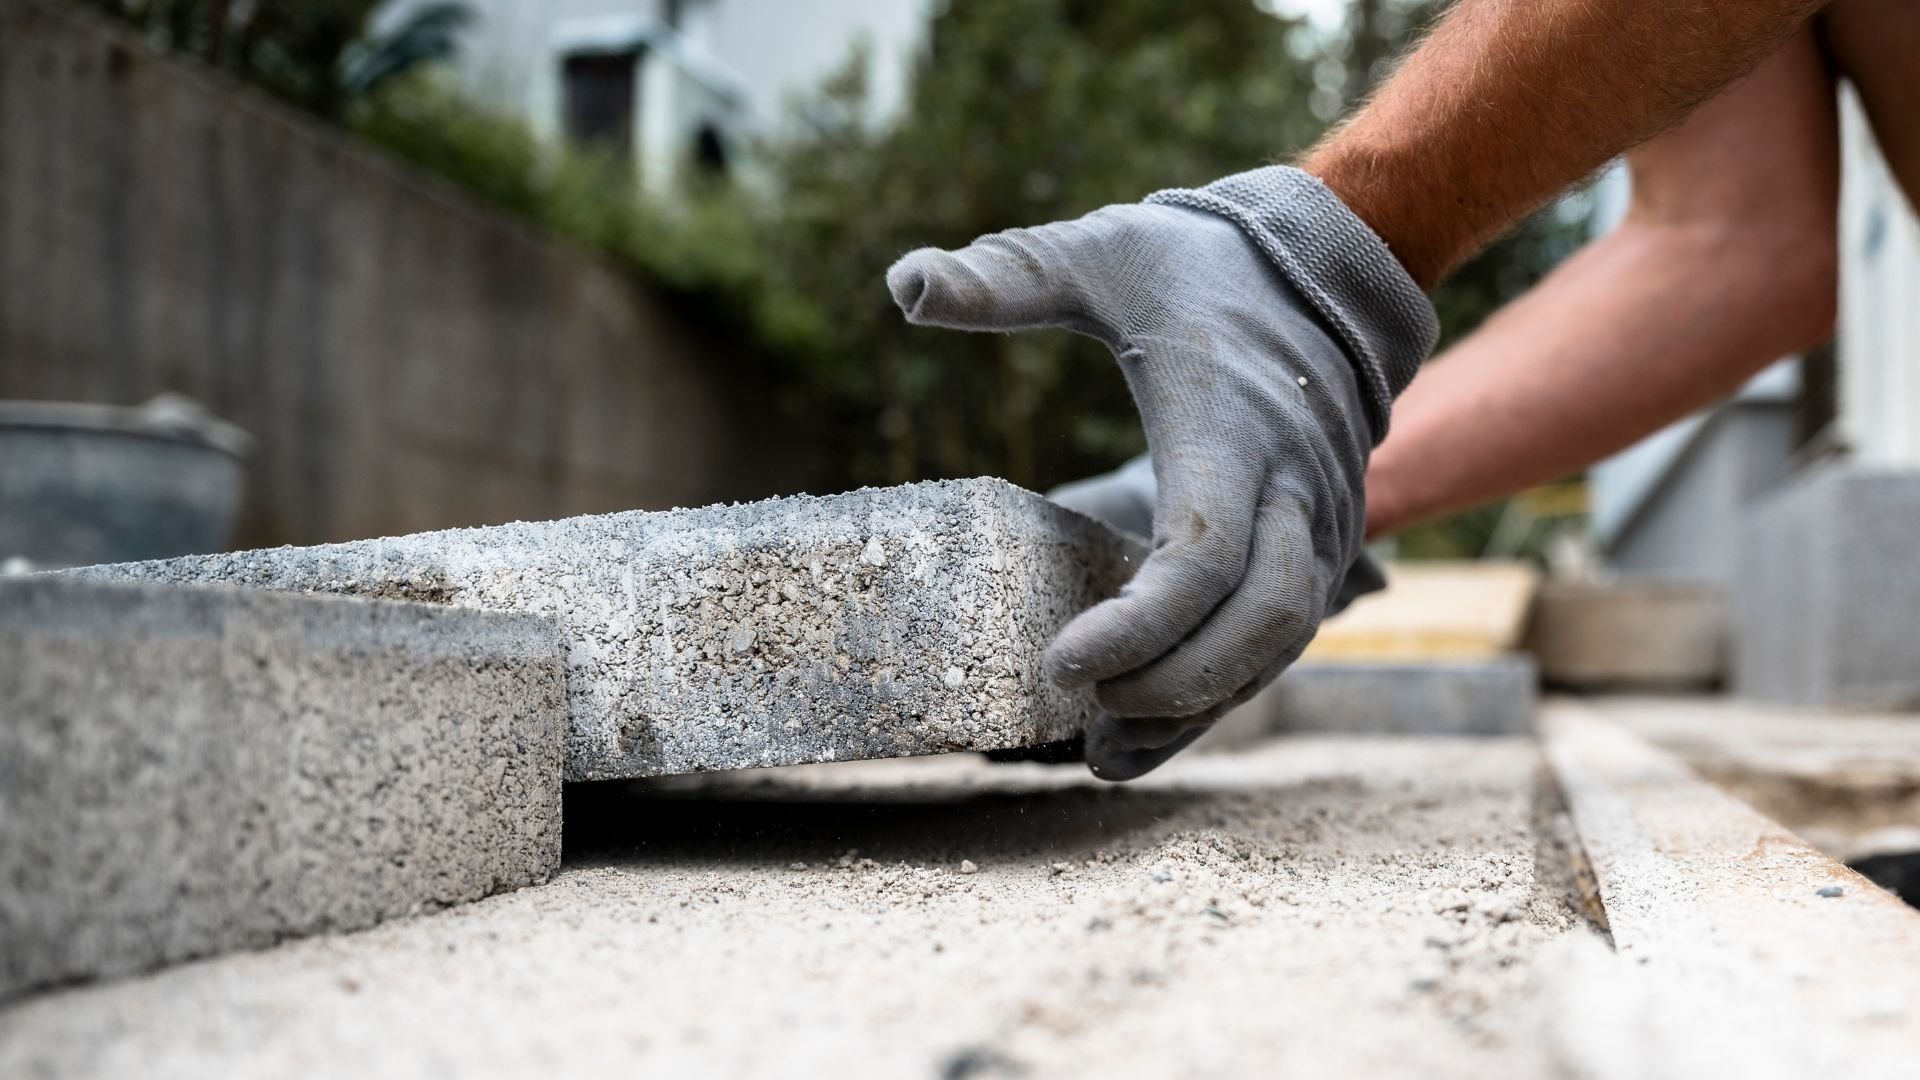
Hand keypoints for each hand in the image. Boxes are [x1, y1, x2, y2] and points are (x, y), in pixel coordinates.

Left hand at [887, 167, 1434, 778]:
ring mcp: (1318, 524)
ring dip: (1198, 708)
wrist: (1325, 268)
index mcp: (1235, 429)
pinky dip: (1220, 693)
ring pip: (1278, 646)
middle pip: (1258, 625)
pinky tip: (1144, 732)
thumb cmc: (1200, 267)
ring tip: (1102, 751)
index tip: (1057, 661)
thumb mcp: (1102, 255)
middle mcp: (1293, 489)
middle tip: (1079, 706)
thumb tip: (899, 285)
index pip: (1202, 558)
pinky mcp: (1318, 545)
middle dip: (1172, 685)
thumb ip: (1008, 275)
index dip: (1135, 626)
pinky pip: (1281, 640)